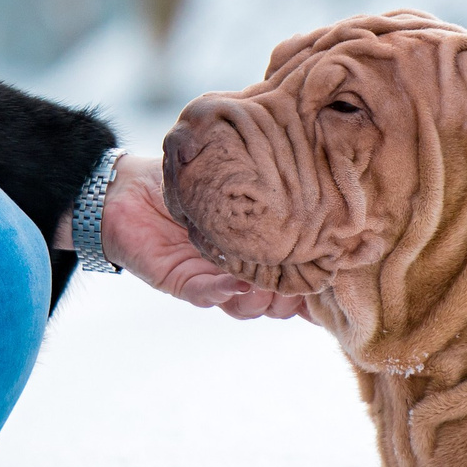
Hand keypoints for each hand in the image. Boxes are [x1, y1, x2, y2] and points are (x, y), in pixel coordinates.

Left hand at [94, 153, 314, 320]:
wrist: (129, 189)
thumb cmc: (187, 178)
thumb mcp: (233, 175)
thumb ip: (266, 178)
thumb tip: (317, 161)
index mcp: (257, 250)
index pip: (295, 277)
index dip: (316, 284)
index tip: (336, 275)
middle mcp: (239, 271)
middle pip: (276, 303)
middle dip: (293, 299)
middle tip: (304, 285)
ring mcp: (212, 280)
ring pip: (245, 306)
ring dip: (259, 299)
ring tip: (269, 286)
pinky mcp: (181, 282)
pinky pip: (204, 295)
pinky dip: (219, 292)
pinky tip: (232, 283)